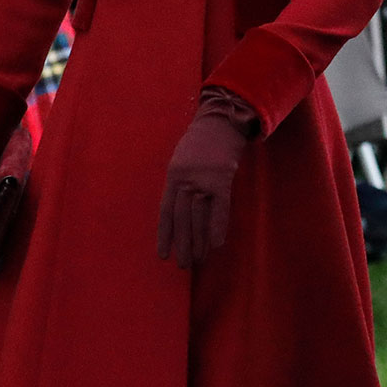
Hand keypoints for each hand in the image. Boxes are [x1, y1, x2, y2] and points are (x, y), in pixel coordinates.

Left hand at [156, 89, 258, 268]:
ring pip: (199, 216)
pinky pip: (220, 207)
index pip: (166, 212)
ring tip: (199, 259)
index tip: (164, 255)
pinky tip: (216, 244)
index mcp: (173, 176)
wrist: (221, 122)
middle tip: (184, 264)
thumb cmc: (201, 142)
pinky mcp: (223, 179)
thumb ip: (180, 183)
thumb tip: (179, 212)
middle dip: (183, 244)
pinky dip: (218, 226)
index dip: (165, 235)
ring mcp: (204, 179)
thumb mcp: (182, 160)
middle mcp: (185, 180)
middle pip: (183, 218)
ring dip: (199, 240)